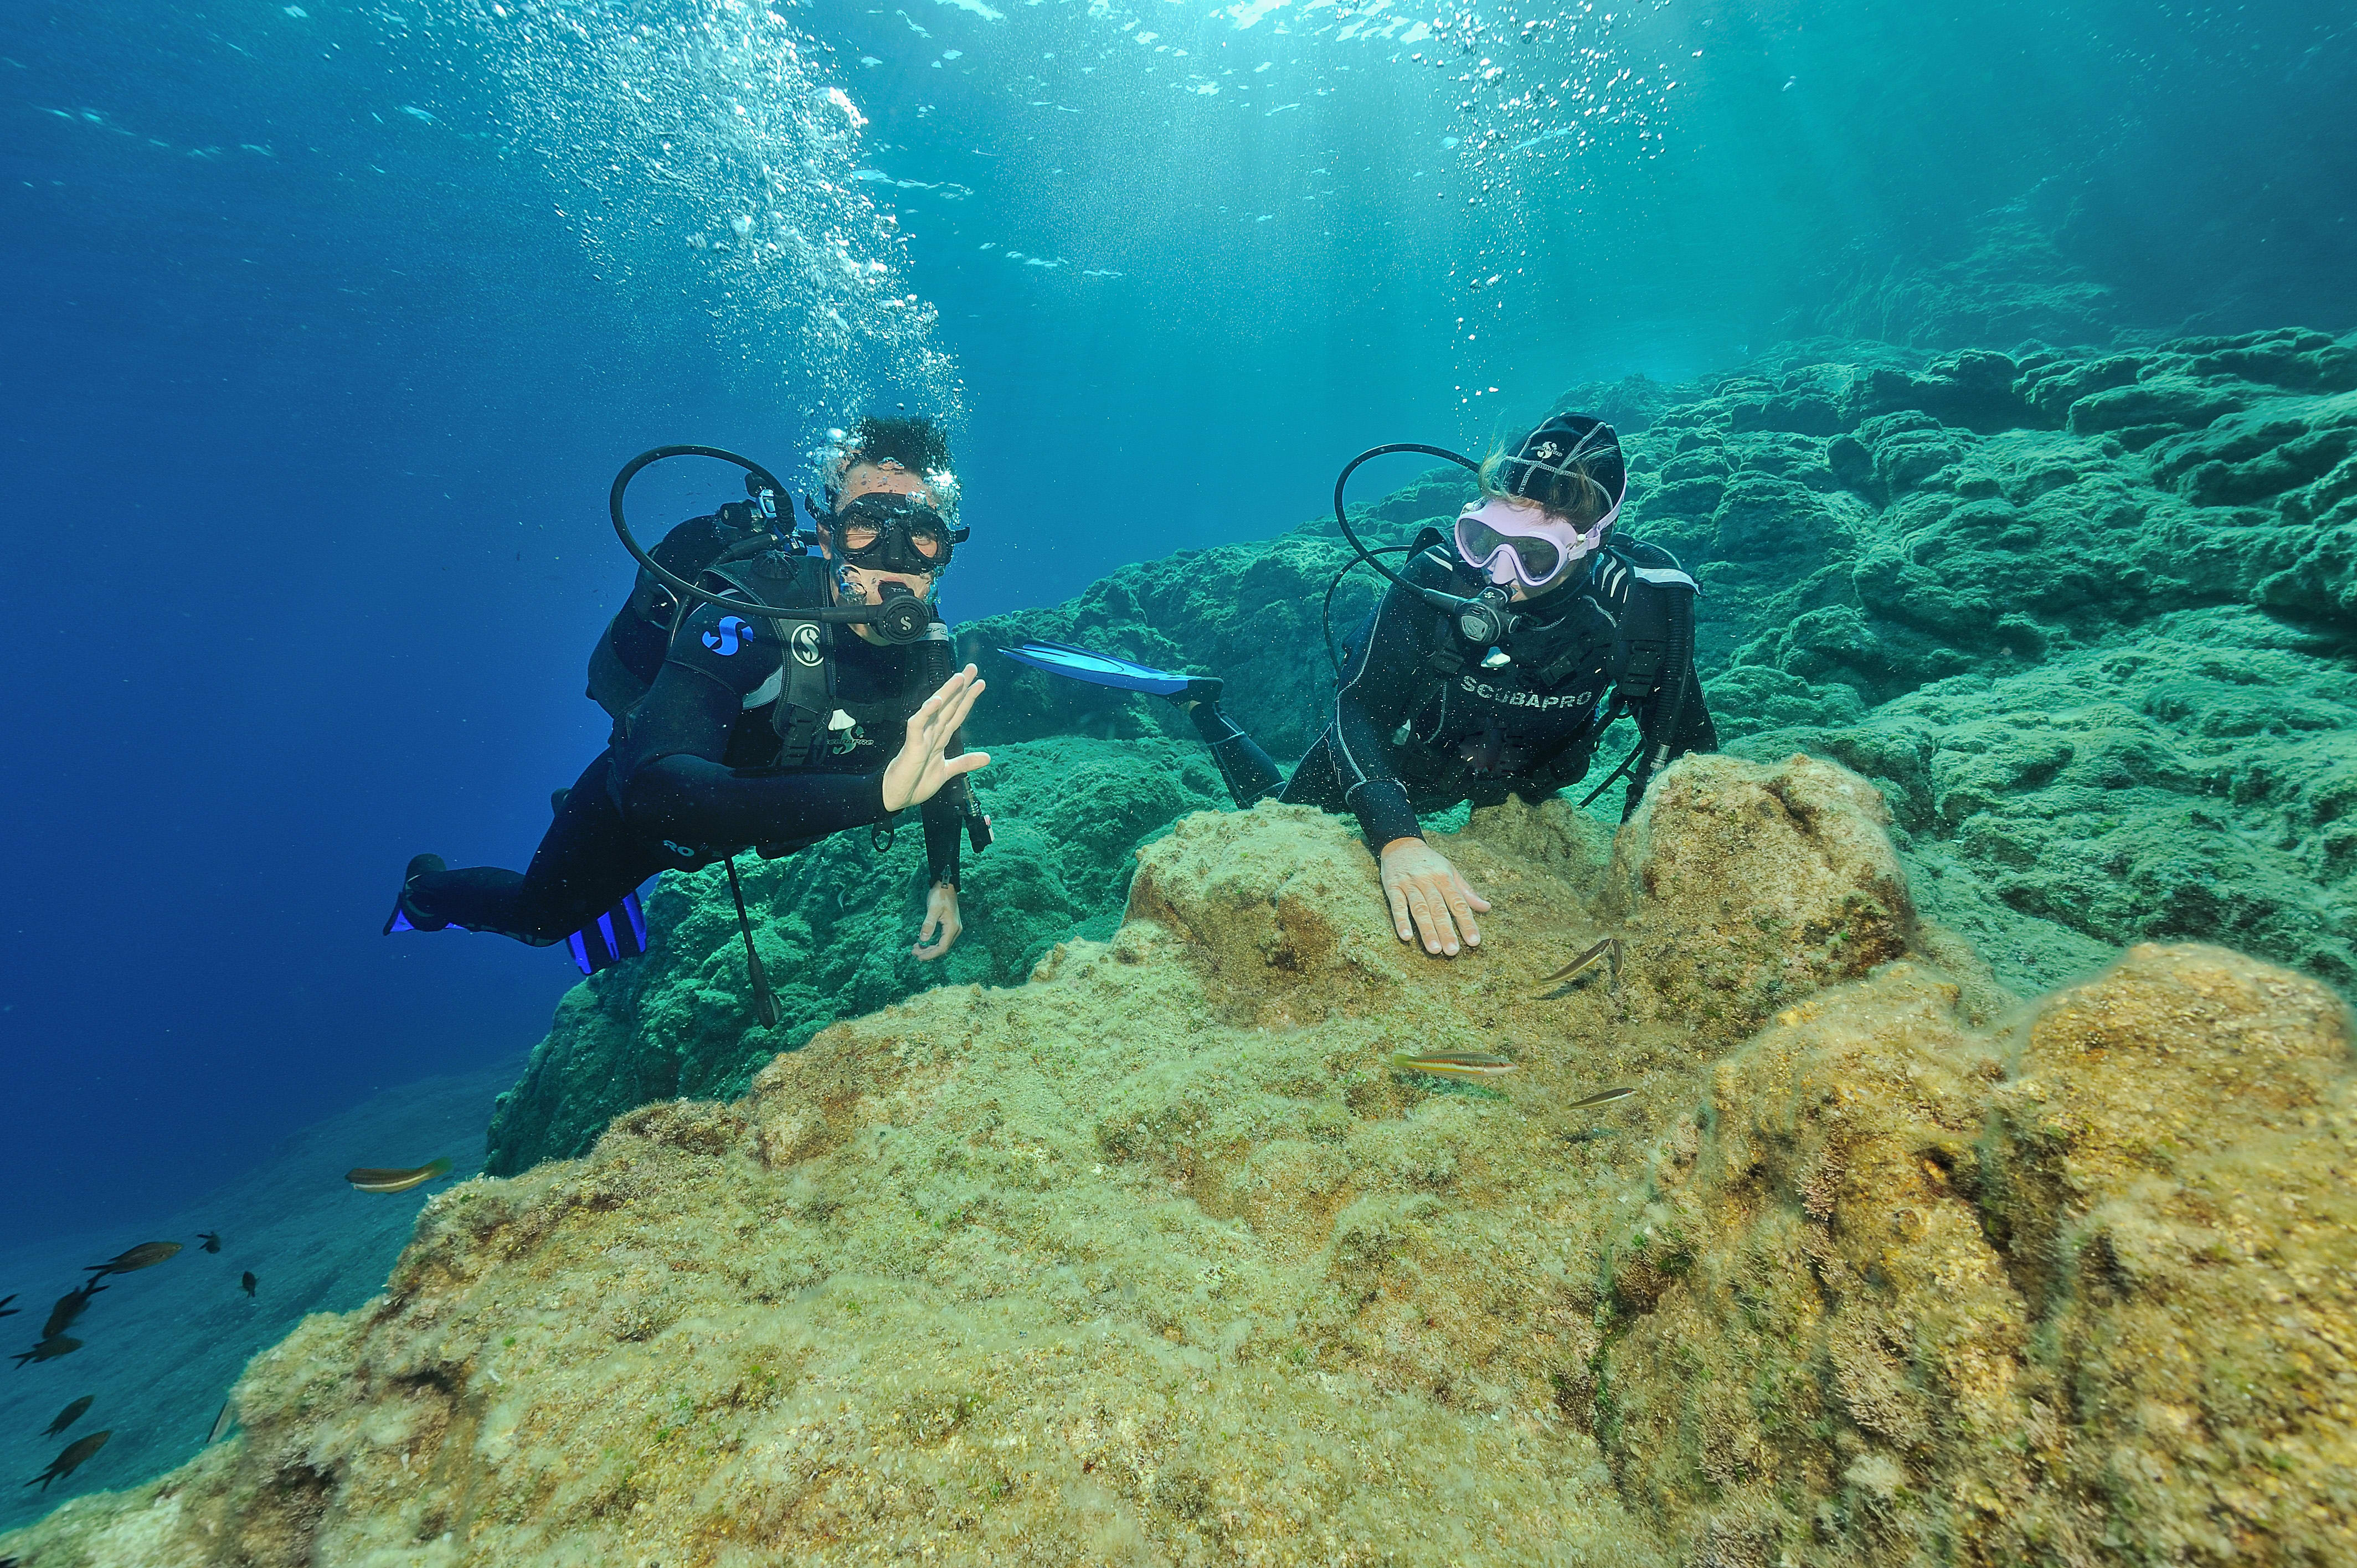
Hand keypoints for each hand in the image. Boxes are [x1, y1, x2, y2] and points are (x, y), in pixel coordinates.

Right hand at [881, 666, 989, 813]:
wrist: (897, 797)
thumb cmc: (917, 782)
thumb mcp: (947, 771)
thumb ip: (965, 762)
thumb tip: (988, 757)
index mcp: (940, 737)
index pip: (957, 713)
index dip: (968, 698)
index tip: (980, 683)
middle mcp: (932, 733)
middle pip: (949, 706)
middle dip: (961, 687)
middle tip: (972, 668)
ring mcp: (922, 737)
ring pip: (936, 710)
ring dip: (947, 693)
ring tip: (959, 678)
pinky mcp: (912, 745)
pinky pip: (918, 725)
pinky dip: (926, 713)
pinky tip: (936, 701)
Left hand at [913, 883, 962, 960]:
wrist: (946, 885)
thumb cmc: (940, 895)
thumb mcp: (933, 909)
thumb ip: (928, 924)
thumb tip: (922, 940)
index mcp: (952, 927)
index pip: (942, 948)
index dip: (930, 955)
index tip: (918, 957)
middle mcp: (955, 930)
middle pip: (942, 948)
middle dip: (927, 952)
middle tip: (913, 952)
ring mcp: (953, 929)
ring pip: (941, 945)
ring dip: (928, 949)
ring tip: (915, 949)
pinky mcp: (949, 927)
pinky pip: (940, 940)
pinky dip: (931, 943)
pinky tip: (921, 942)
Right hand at [1379, 837, 1490, 956]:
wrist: (1401, 844)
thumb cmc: (1430, 862)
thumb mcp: (1450, 871)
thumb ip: (1467, 891)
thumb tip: (1487, 908)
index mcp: (1445, 878)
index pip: (1458, 903)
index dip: (1466, 923)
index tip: (1474, 941)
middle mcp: (1428, 881)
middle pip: (1439, 909)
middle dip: (1446, 931)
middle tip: (1453, 951)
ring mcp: (1410, 884)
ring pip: (1420, 909)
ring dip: (1427, 930)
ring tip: (1434, 950)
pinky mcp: (1393, 887)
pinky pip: (1397, 905)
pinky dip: (1401, 921)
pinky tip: (1406, 936)